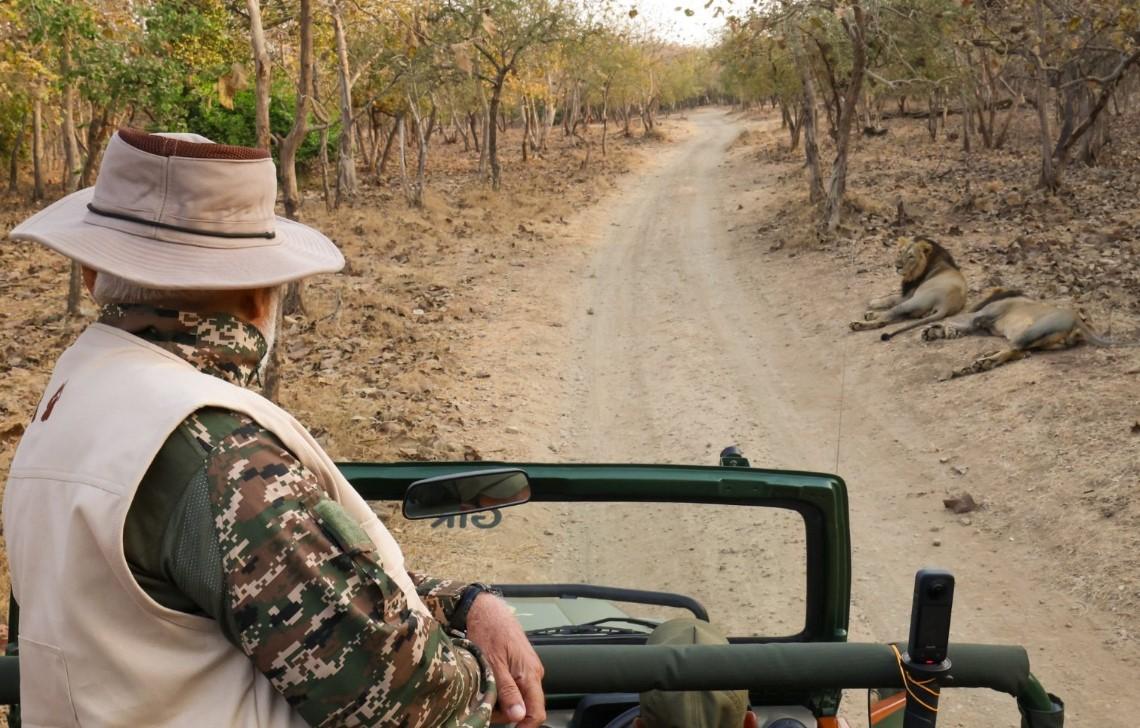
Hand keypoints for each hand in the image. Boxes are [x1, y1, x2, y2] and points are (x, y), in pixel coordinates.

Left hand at [464, 593, 545, 726]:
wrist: (487, 610)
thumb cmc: (488, 633)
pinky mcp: (521, 665)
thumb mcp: (493, 665)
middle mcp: (534, 673)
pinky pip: (515, 686)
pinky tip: (489, 682)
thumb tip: (519, 716)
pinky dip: (502, 690)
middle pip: (527, 707)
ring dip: (502, 702)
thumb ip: (507, 691)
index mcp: (530, 674)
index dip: (525, 726)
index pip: (537, 712)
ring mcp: (528, 668)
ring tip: (484, 691)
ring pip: (519, 697)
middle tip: (484, 707)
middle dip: (507, 714)